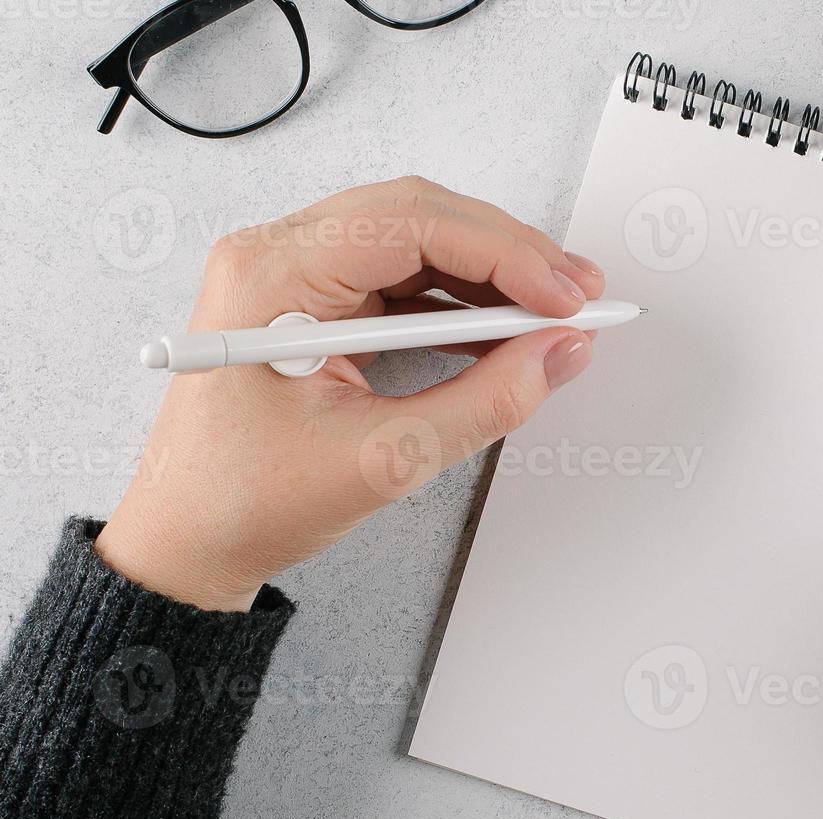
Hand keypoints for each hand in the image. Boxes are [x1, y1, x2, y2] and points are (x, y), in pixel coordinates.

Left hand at [95, 177, 604, 611]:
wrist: (187, 543)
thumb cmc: (246, 502)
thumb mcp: (384, 459)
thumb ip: (485, 401)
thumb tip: (560, 352)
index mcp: (272, 275)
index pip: (411, 222)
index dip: (504, 253)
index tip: (566, 298)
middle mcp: (277, 256)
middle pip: (419, 215)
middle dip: (509, 254)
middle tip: (579, 297)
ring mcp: (295, 275)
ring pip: (418, 239)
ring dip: (492, 273)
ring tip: (555, 311)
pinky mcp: (315, 303)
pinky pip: (403, 277)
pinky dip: (461, 299)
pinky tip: (506, 328)